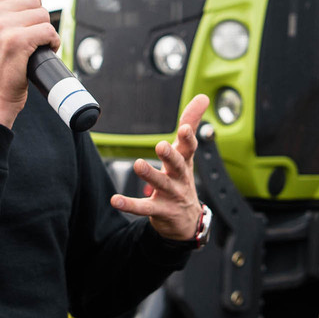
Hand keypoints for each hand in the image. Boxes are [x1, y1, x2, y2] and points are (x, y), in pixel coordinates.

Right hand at [0, 0, 60, 127]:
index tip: (31, 14)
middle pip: (32, 0)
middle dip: (38, 19)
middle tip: (30, 37)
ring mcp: (0, 26)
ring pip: (43, 15)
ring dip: (45, 31)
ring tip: (34, 46)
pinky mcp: (16, 41)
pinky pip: (48, 30)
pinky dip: (53, 42)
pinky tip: (43, 51)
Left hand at [112, 94, 210, 241]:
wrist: (187, 220)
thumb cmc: (182, 177)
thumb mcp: (186, 152)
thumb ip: (191, 123)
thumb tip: (203, 96)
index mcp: (185, 161)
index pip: (189, 148)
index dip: (188, 139)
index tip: (184, 128)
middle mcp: (180, 178)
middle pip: (177, 165)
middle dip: (170, 155)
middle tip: (161, 145)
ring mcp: (171, 195)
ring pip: (161, 184)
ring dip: (149, 175)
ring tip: (137, 164)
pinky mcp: (159, 211)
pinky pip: (144, 208)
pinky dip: (129, 204)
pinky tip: (115, 200)